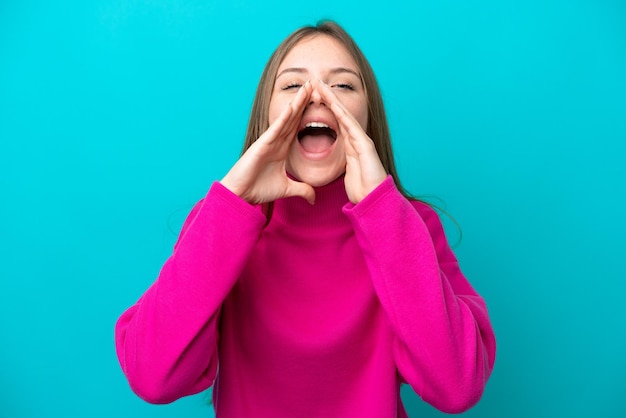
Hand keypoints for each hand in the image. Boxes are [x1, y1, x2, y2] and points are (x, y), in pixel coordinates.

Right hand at [221, 81, 315, 204]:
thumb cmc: (258, 189)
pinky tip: (293, 106)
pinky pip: (275, 129)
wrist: (241, 195)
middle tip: (315, 84)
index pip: (298, 127)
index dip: (308, 114)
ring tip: (307, 87)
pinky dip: (284, 117)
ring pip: (286, 118)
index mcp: (282, 149)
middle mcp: (276, 141)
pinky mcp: (262, 145)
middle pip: (294, 117)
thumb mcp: (287, 189)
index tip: (320, 102)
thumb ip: (301, 190)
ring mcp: (269, 141)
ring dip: (297, 103)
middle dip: (304, 101)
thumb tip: (314, 198)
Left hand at [318, 81, 386, 203]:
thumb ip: (343, 165)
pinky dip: (342, 114)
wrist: (374, 199)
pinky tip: (333, 104)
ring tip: (321, 87)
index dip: (326, 108)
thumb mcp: (347, 174)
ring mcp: (363, 141)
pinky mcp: (365, 145)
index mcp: (351, 145)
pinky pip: (351, 126)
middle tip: (316, 83)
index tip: (314, 97)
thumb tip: (337, 164)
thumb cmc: (362, 190)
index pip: (337, 122)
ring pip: (345, 115)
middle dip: (329, 98)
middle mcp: (357, 140)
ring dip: (333, 100)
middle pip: (340, 114)